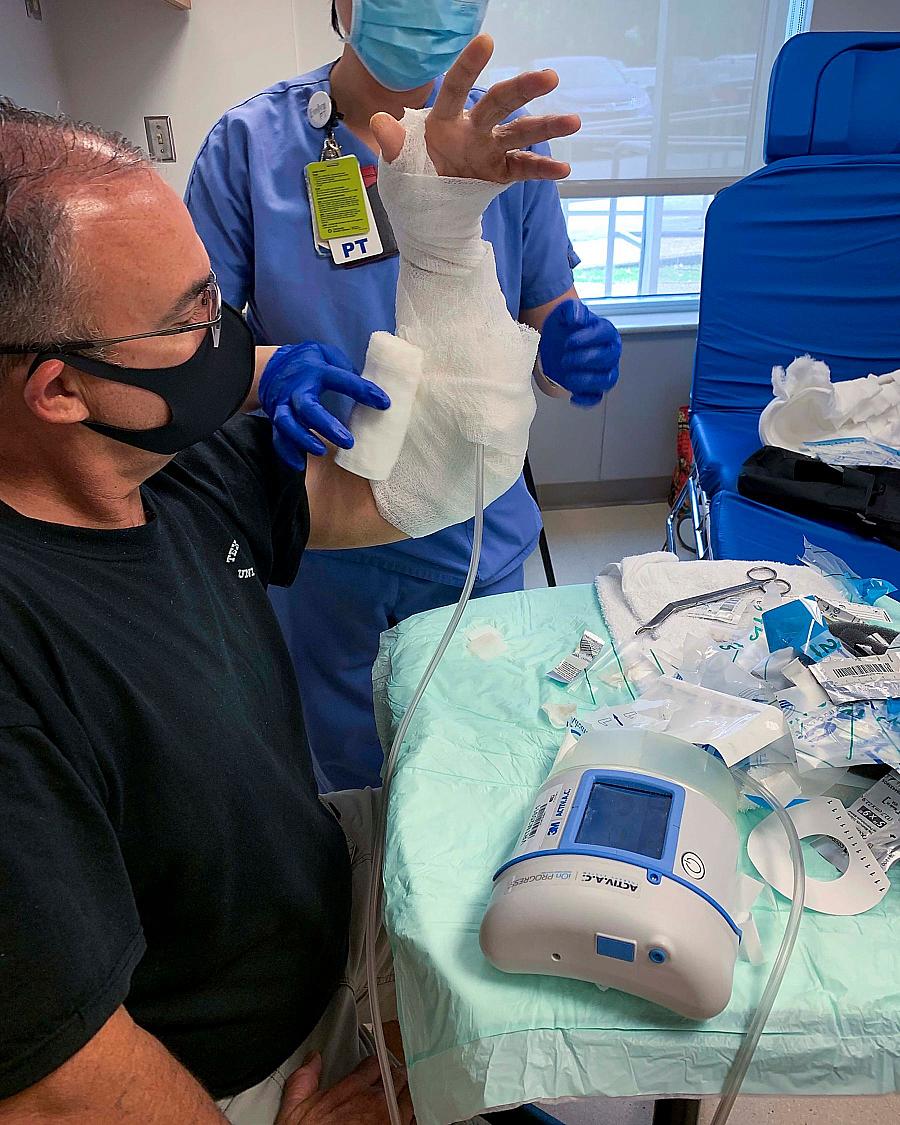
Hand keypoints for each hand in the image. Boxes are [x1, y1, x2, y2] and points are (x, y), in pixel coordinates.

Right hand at [259, 343, 389, 470]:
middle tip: (348, 441)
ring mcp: (283, 403)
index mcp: (316, 370)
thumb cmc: (309, 362)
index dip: (363, 390)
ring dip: (303, 439)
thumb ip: (346, 370)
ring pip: (287, 423)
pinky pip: (278, 437)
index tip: (384, 403)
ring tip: (321, 451)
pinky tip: (300, 463)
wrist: (272, 365)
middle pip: (307, 408)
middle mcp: (297, 388)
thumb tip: (372, 388)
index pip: (341, 379)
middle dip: (326, 426)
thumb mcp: (327, 355)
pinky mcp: (274, 418)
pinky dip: (288, 452)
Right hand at [275, 1053, 413, 1124]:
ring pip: (408, 1096)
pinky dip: (410, 1115)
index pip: (375, 1063)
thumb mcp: (296, 1106)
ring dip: (404, 1095)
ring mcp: (389, 1120)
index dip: (375, 1065)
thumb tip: (313, 1058)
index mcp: (353, 1089)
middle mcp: (375, 1101)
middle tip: (391, 1082)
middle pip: (396, 1076)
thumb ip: (305, 1077)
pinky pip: (413, 1119)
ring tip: (400, 1098)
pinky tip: (404, 1116)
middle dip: (393, 1077)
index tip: (373, 1070)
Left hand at [371, 33, 579, 181]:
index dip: (468, 67)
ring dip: (546, 126)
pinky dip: (543, 169)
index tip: (486, 41)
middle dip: (523, 89)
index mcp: (443, 121)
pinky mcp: (500, 173)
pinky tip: (564, 169)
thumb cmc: (412, 181)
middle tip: (549, 76)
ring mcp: (489, 150)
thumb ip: (394, 144)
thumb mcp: (398, 166)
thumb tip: (378, 122)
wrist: (427, 217)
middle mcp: (471, 129)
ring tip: (573, 120)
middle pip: (499, 104)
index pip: (455, 89)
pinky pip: (524, 168)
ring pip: (520, 133)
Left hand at [538, 299, 621, 407]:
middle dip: (585, 359)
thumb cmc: (564, 328)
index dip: (588, 338)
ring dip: (587, 381)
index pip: (605, 334)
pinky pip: (597, 398)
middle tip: (565, 359)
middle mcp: (610, 352)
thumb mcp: (564, 313)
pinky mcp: (593, 387)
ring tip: (567, 377)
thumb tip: (576, 316)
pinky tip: (573, 397)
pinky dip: (586, 400)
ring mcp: (604, 371)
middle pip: (608, 358)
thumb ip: (571, 310)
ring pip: (607, 380)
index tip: (569, 341)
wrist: (554, 343)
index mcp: (606, 332)